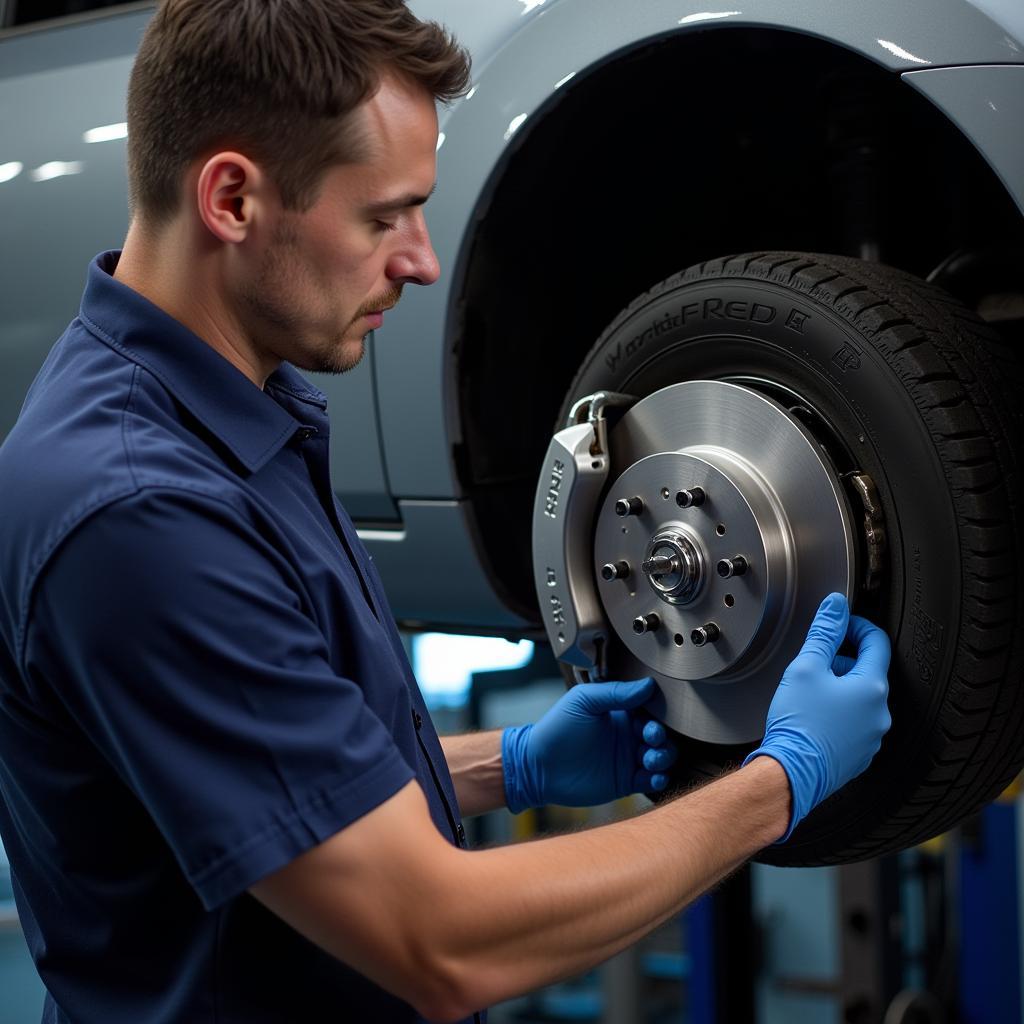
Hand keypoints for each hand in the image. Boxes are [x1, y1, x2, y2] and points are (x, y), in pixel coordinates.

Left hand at [502, 678, 676, 812]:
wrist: (539, 766)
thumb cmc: (557, 729)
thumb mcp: (584, 701)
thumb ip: (615, 692)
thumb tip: (648, 685)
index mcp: (619, 712)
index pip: (650, 709)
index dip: (658, 712)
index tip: (655, 715)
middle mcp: (627, 734)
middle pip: (660, 734)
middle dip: (661, 736)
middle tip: (650, 737)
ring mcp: (627, 758)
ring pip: (661, 756)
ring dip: (663, 757)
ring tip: (649, 759)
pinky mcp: (626, 781)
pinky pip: (651, 780)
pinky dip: (659, 779)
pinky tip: (653, 776)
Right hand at [743, 592, 891, 841]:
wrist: (791, 774)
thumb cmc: (799, 723)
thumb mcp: (806, 668)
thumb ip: (824, 633)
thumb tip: (837, 607)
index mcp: (872, 688)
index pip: (877, 643)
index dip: (857, 626)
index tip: (839, 624)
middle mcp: (880, 714)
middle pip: (868, 672)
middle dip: (843, 661)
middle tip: (814, 663)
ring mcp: (872, 737)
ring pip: (860, 700)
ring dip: (839, 689)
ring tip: (808, 694)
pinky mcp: (859, 755)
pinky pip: (854, 724)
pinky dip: (837, 715)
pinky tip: (813, 718)